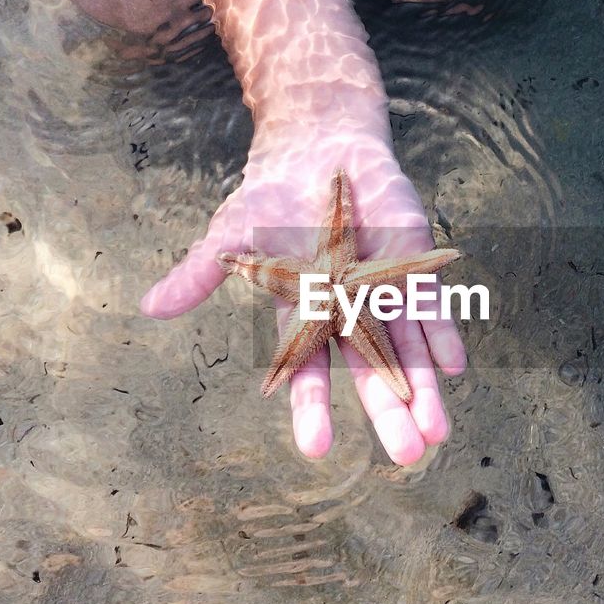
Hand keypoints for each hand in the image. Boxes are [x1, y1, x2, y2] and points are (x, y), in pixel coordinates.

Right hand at [140, 128, 466, 463]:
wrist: (317, 147)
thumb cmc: (270, 195)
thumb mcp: (230, 237)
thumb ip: (199, 275)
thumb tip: (149, 309)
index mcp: (304, 314)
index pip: (309, 370)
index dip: (313, 409)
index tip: (317, 450)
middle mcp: (347, 312)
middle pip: (370, 371)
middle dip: (387, 413)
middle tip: (406, 457)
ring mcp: (382, 290)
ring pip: (406, 348)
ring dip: (423, 389)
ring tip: (436, 434)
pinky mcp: (411, 263)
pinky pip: (430, 304)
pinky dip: (441, 332)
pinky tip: (454, 367)